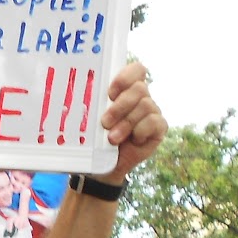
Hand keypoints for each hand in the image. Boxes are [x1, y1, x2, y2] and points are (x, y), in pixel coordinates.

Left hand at [96, 60, 166, 181]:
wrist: (104, 166)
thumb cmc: (96, 139)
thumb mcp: (90, 120)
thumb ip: (91, 106)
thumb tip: (79, 97)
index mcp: (125, 89)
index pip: (136, 70)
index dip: (125, 77)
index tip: (110, 93)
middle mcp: (141, 97)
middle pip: (140, 88)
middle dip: (120, 106)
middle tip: (105, 122)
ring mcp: (151, 112)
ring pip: (146, 106)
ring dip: (126, 123)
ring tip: (112, 139)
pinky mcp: (159, 128)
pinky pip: (154, 122)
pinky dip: (140, 131)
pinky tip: (132, 141)